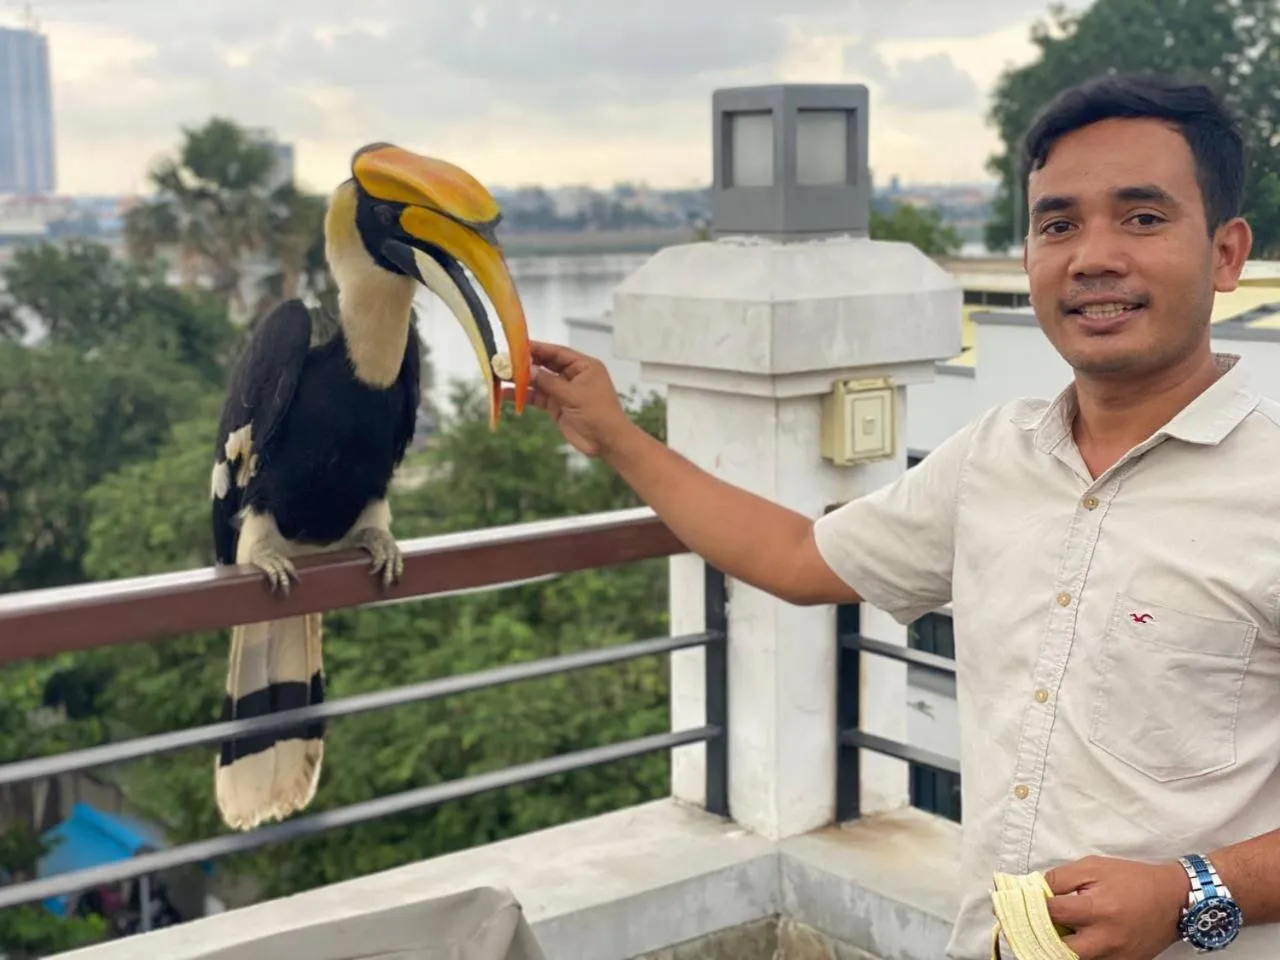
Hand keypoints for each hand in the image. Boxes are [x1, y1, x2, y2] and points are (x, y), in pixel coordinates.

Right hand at [506, 341, 633, 457]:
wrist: (607, 442)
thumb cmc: (597, 413)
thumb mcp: (573, 395)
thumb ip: (549, 382)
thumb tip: (527, 369)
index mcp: (584, 366)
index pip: (557, 353)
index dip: (538, 349)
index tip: (517, 345)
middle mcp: (573, 375)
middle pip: (546, 365)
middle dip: (526, 364)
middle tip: (504, 361)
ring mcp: (563, 391)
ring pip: (539, 382)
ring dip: (522, 380)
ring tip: (501, 376)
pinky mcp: (556, 406)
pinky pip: (538, 397)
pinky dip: (524, 396)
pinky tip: (508, 394)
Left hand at [1042, 855, 1188, 958]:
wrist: (1173, 899)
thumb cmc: (1131, 879)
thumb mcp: (1093, 866)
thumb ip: (1060, 878)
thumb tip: (1035, 890)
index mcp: (1099, 909)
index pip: (1053, 913)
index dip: (1034, 906)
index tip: (1022, 902)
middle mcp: (1106, 939)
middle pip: (1060, 949)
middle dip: (1041, 936)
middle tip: (1032, 924)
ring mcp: (1116, 956)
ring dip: (1058, 948)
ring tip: (1052, 932)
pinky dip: (1080, 954)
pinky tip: (1075, 940)